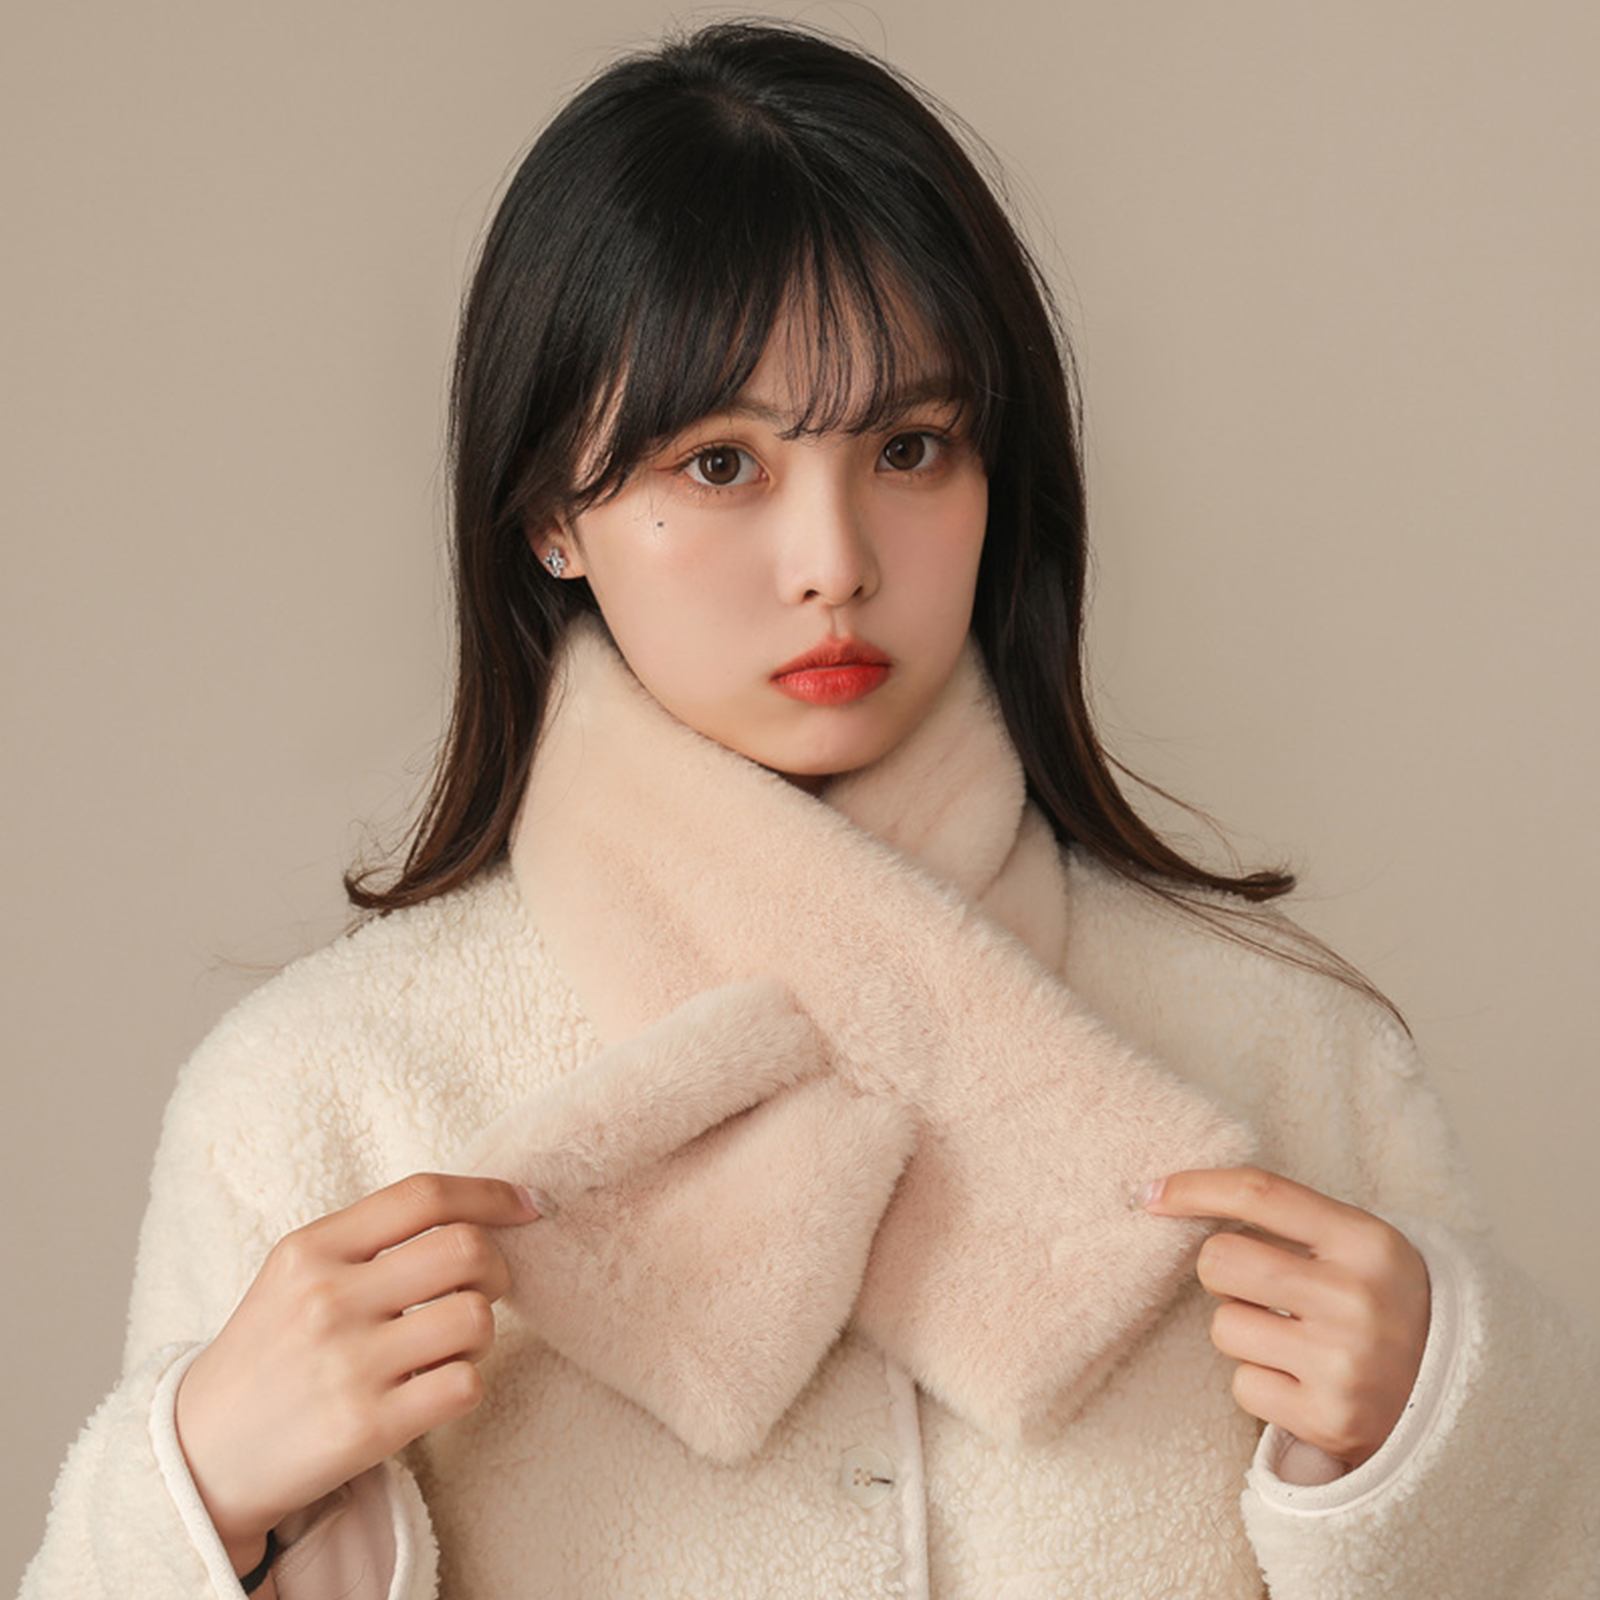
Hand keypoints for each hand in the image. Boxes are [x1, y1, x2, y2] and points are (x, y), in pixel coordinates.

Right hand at [175, 1173, 537, 1571]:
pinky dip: (467, 1382)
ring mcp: (347, 1364)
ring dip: (483, 1329)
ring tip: (454, 1343)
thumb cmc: (270, 1351)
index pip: (423, 1195)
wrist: (201, 1455)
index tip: (527, 1206)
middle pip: (464, 1249)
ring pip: (475, 1316)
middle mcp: (328, 1298)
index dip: (491, 1193)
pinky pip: (464, 1384)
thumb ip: (372, 1238)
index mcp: (312, 1249)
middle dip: (498, 1264)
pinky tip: (436, 1385)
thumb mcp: (297, 1274)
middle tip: (487, 1286)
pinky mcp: (366, 1427)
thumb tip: (477, 1210)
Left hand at [1144, 1166, 1429, 1468]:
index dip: (1195, 1187)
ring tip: (1294, 1341)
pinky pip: (1243, 1385)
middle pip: (1221, 1260)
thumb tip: (1170, 1194)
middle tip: (1255, 1287)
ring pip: (1224, 1327)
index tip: (1152, 1194)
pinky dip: (1261, 1384)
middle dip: (1221, 1272)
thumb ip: (1289, 1220)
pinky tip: (1303, 1382)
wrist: (1459, 1403)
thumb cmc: (1384, 1308)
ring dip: (1243, 1332)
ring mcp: (1344, 1362)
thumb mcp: (1360, 1248)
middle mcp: (1357, 1298)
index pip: (1260, 1193)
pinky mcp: (1329, 1419)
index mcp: (1368, 1242)